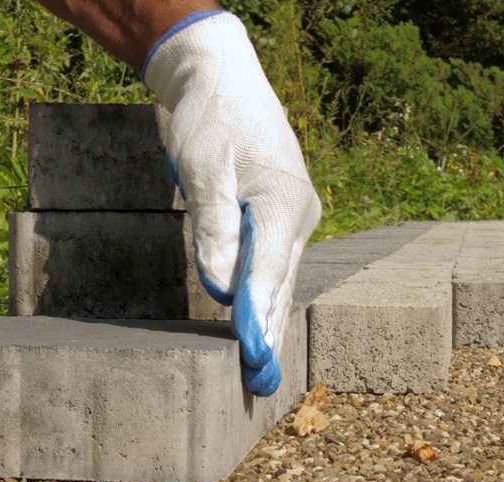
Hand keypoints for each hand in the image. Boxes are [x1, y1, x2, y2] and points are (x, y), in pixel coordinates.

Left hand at [143, 11, 320, 396]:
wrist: (223, 78)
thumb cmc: (212, 119)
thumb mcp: (205, 169)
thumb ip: (214, 228)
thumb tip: (219, 286)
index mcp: (285, 202)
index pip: (268, 274)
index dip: (257, 319)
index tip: (252, 356)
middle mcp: (298, 215)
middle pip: (280, 285)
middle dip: (269, 332)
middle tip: (261, 382)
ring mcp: (292, 217)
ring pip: (278, 278)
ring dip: (267, 320)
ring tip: (261, 367)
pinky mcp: (278, 217)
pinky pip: (272, 264)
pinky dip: (263, 296)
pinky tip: (256, 324)